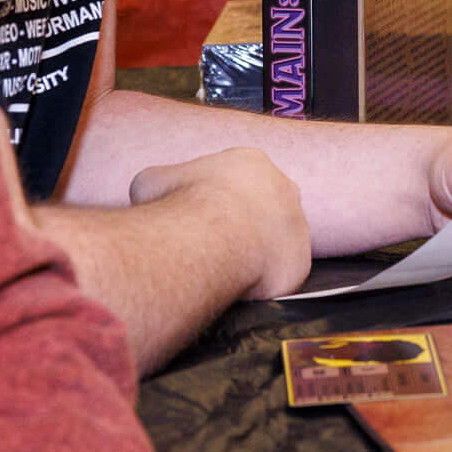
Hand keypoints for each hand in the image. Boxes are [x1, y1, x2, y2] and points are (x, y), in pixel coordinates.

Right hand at [128, 148, 311, 299]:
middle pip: (261, 207)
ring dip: (252, 253)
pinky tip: (236, 287)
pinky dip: (259, 282)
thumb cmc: (179, 205)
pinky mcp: (299, 261)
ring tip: (220, 268)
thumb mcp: (151, 182)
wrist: (210, 238)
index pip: (236, 179)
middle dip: (238, 224)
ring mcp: (297, 225)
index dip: (212, 199)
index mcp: (251, 163)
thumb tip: (156, 195)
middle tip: (210, 245)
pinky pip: (279, 274)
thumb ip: (162, 185)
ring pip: (274, 241)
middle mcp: (283, 189)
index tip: (195, 216)